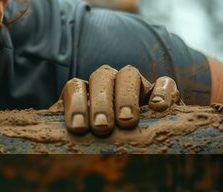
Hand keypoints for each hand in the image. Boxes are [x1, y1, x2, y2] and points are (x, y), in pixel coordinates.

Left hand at [59, 65, 180, 135]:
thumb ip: (76, 135)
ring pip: (129, 74)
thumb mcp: (87, 141)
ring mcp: (137, 83)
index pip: (75, 86)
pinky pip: (165, 83)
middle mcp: (110, 82)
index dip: (74, 104)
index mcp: (86, 91)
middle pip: (101, 77)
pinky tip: (158, 107)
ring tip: (126, 121)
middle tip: (102, 127)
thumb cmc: (105, 145)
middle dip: (100, 102)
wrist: (142, 149)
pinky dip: (162, 91)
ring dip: (126, 96)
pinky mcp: (164, 92)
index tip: (78, 127)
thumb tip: (57, 142)